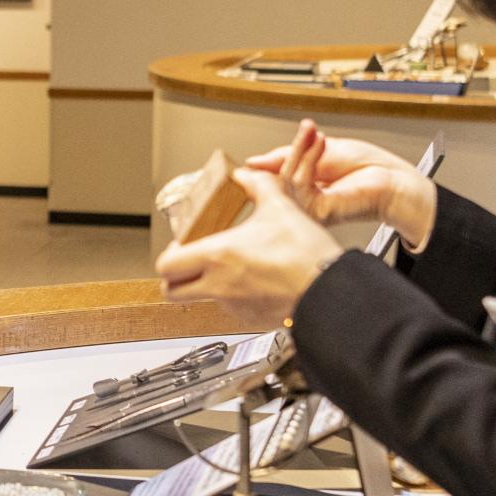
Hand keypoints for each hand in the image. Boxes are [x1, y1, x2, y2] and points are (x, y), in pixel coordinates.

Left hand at [155, 169, 345, 326]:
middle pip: (172, 291)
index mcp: (217, 255)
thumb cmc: (306, 255)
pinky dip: (236, 298)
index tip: (180, 247)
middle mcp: (218, 285)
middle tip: (189, 265)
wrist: (329, 292)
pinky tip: (256, 283)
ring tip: (232, 270)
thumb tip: (248, 176)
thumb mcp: (280, 208)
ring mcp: (233, 306)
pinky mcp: (250, 320)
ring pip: (203, 300)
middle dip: (176, 278)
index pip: (166, 265)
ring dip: (208, 286)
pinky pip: (232, 310)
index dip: (168, 256)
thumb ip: (259, 186)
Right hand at [246, 119, 436, 248]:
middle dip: (289, 150)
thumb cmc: (368, 168)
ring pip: (285, 180)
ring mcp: (309, 209)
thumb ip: (285, 156)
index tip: (265, 148)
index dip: (268, 159)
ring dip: (299, 151)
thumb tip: (253, 162)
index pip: (273, 175)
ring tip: (315, 135)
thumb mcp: (319, 151)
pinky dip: (307, 159)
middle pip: (276, 178)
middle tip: (305, 130)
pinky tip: (319, 145)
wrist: (395, 180)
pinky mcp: (317, 212)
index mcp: (303, 188)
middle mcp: (304, 202)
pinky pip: (299, 184)